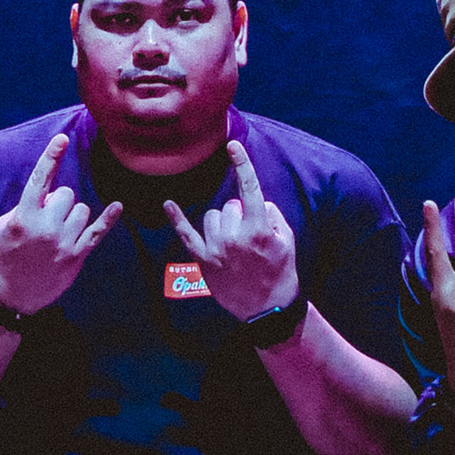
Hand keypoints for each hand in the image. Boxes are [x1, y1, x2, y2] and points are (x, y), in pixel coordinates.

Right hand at [0, 134, 120, 316]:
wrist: (8, 295)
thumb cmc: (4, 255)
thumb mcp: (4, 225)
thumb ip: (27, 205)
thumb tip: (52, 194)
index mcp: (24, 217)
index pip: (40, 179)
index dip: (51, 156)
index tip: (61, 138)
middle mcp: (46, 228)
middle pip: (67, 194)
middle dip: (59, 201)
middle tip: (46, 219)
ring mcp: (63, 243)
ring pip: (82, 210)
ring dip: (72, 215)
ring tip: (57, 232)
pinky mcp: (76, 257)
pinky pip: (97, 232)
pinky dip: (108, 219)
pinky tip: (117, 207)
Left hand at [166, 141, 297, 323]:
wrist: (268, 308)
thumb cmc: (281, 271)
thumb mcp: (287, 239)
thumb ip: (271, 214)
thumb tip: (254, 201)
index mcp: (258, 229)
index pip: (248, 188)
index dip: (241, 164)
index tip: (232, 145)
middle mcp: (234, 237)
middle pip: (230, 205)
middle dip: (240, 213)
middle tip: (250, 234)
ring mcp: (216, 250)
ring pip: (213, 216)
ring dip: (223, 222)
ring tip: (234, 242)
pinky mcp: (203, 261)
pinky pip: (187, 234)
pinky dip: (177, 219)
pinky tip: (168, 204)